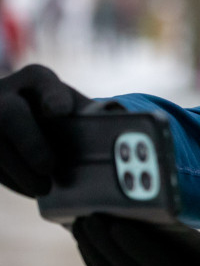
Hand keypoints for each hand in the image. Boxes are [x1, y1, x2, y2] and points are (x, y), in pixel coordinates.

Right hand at [0, 64, 91, 197]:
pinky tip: (29, 187)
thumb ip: (88, 115)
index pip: (41, 80)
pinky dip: (10, 178)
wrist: (13, 114)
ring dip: (20, 171)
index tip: (60, 111)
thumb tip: (121, 130)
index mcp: (34, 78)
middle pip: (9, 115)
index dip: (52, 96)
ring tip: (44, 187)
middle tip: (51, 168)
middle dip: (32, 145)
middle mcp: (3, 91)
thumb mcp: (67, 106)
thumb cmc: (52, 114)